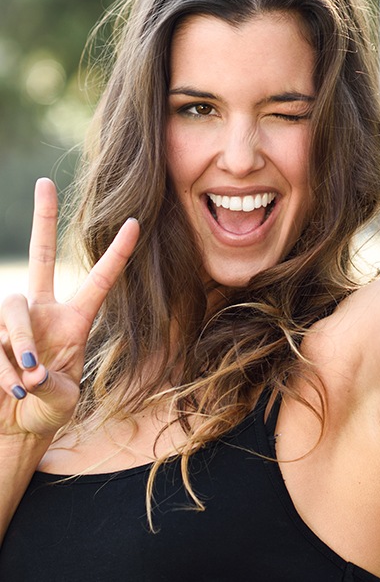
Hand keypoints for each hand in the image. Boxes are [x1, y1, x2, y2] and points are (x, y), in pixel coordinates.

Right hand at [0, 179, 138, 437]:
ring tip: (27, 383)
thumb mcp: (61, 404)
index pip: (100, 280)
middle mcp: (43, 311)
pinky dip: (2, 369)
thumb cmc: (46, 412)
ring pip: (12, 309)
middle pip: (41, 256)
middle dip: (42, 220)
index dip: (117, 254)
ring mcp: (12, 320)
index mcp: (75, 320)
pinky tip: (9, 391)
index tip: (136, 223)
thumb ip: (53, 390)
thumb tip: (32, 373)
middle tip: (44, 182)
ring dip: (21, 345)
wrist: (13, 428)